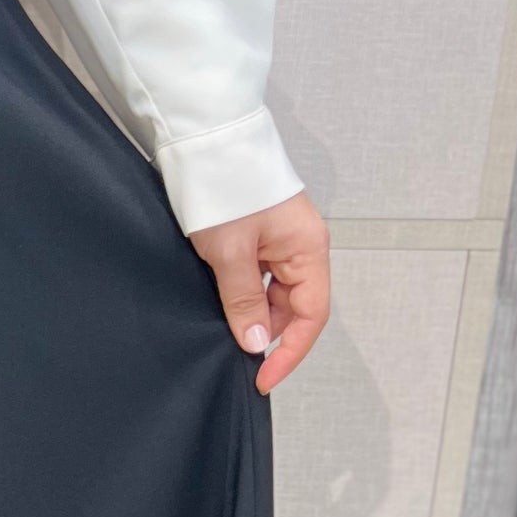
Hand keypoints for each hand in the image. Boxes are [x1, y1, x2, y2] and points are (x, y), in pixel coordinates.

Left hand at [189, 189, 330, 394]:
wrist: (206, 138)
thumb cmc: (224, 186)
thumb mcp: (230, 253)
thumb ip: (244, 301)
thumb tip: (256, 343)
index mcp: (308, 249)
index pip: (311, 316)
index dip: (290, 352)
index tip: (262, 378)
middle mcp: (301, 246)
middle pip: (294, 307)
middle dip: (267, 334)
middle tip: (233, 357)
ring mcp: (280, 240)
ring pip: (274, 293)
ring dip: (252, 314)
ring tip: (222, 330)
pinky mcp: (258, 234)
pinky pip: (258, 276)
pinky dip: (242, 295)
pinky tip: (220, 303)